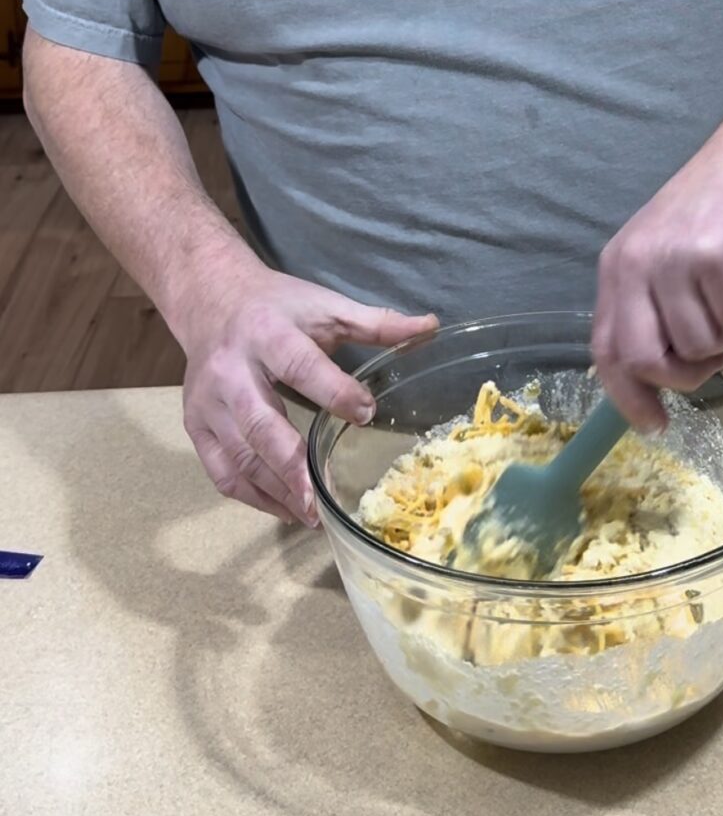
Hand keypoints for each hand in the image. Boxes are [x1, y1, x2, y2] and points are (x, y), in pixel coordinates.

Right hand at [175, 251, 436, 525]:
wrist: (212, 299)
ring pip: (238, 456)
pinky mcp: (196, 427)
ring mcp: (207, 403)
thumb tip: (432, 327)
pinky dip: (252, 497)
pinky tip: (285, 509)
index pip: (298, 364)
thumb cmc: (278, 306)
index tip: (367, 413)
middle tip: (321, 499)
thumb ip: (376, 322)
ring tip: (311, 515)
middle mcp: (230, 371)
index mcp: (266, 333)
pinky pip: (221, 472)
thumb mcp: (325, 305)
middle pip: (258, 422)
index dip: (333, 390)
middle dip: (290, 463)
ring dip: (274, 490)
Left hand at [592, 134, 722, 428]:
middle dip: (686, 375)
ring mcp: (674, 260)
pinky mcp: (716, 257)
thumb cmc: (712, 207)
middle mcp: (636, 263)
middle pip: (647, 360)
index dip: (626, 396)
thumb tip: (650, 374)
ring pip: (701, 344)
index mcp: (616, 267)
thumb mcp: (660, 253)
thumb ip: (648, 305)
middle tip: (712, 356)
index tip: (653, 423)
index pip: (606, 349)